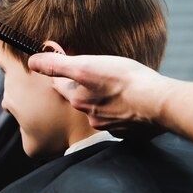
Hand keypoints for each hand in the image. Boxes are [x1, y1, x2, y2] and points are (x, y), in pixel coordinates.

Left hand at [29, 53, 170, 138]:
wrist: (160, 103)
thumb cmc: (124, 80)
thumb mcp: (87, 65)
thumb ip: (57, 65)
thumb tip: (32, 61)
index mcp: (78, 99)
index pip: (61, 85)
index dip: (64, 72)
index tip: (70, 63)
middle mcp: (91, 116)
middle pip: (81, 98)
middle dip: (86, 87)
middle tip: (97, 74)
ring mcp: (111, 126)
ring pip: (101, 109)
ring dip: (105, 99)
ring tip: (117, 87)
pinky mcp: (130, 131)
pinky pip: (121, 120)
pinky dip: (123, 111)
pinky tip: (132, 102)